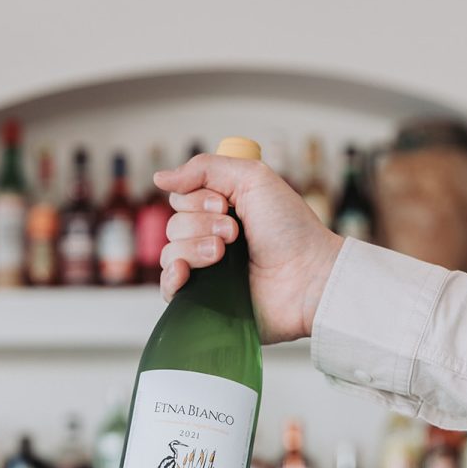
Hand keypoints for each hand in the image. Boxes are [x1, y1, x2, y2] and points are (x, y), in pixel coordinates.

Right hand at [153, 154, 343, 343]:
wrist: (308, 277)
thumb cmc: (290, 229)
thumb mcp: (252, 178)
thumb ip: (204, 168)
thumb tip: (159, 177)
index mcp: (220, 210)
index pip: (181, 199)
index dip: (197, 200)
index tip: (225, 205)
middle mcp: (210, 238)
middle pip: (173, 225)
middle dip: (200, 224)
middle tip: (234, 233)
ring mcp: (206, 270)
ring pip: (169, 252)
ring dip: (194, 248)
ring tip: (223, 255)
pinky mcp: (203, 298)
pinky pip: (167, 287)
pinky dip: (171, 277)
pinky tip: (186, 272)